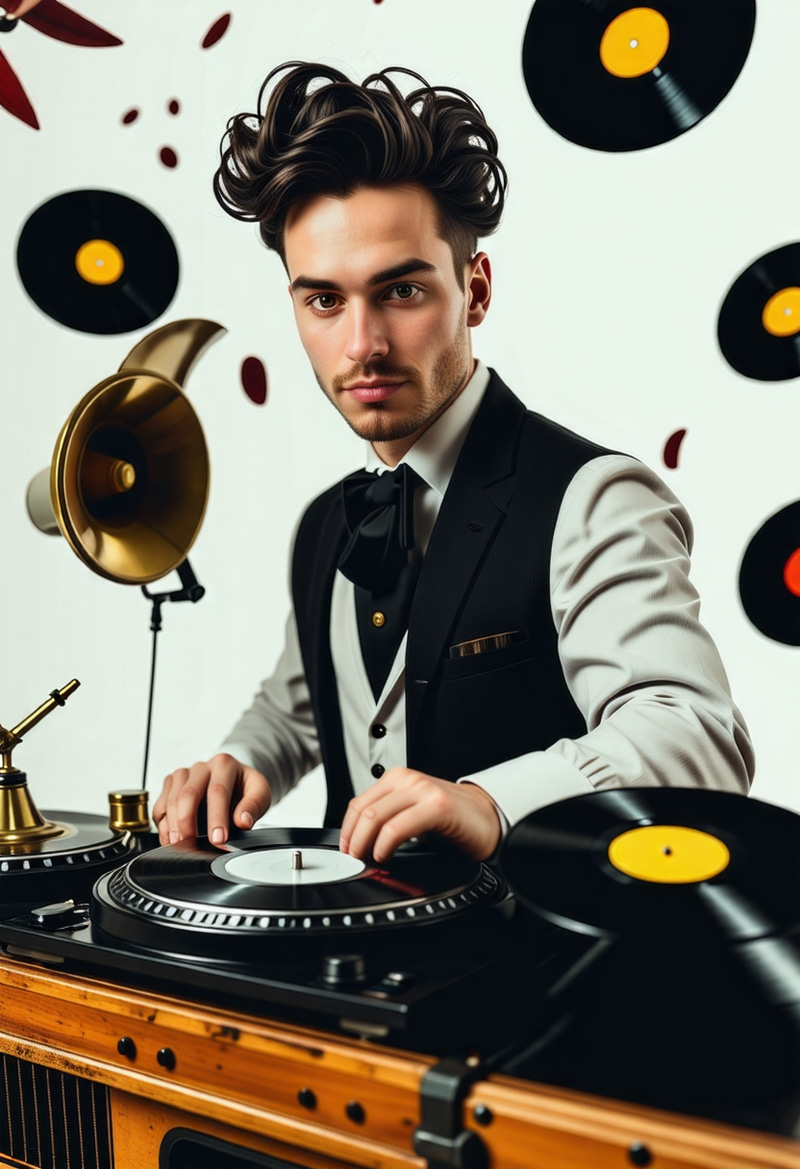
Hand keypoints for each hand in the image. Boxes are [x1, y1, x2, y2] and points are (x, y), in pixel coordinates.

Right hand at [152, 753, 270, 845]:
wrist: (233, 781)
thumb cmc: (244, 788)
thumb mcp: (259, 793)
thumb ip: (253, 806)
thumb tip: (243, 821)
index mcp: (224, 764)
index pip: (217, 791)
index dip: (217, 817)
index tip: (219, 839)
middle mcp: (201, 767)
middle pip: (188, 794)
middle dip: (189, 823)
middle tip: (192, 845)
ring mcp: (183, 775)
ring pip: (171, 800)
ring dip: (173, 826)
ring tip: (180, 845)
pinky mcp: (170, 786)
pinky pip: (160, 807)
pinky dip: (163, 826)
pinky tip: (171, 839)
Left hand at [339, 768, 500, 862]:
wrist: (488, 819)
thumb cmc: (452, 821)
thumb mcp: (412, 814)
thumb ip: (388, 819)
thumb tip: (358, 842)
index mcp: (398, 779)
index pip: (358, 804)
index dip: (346, 831)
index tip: (346, 851)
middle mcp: (408, 780)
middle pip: (363, 811)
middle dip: (352, 841)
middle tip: (354, 860)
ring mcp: (422, 791)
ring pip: (375, 817)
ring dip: (364, 844)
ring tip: (368, 860)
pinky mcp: (437, 806)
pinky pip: (397, 828)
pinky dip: (384, 845)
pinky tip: (385, 855)